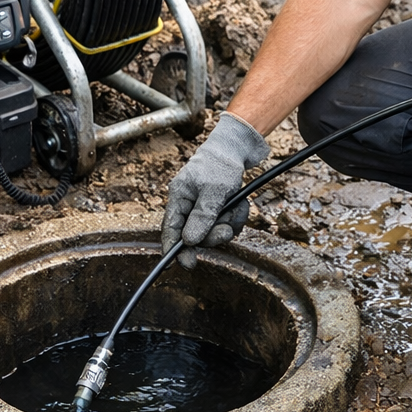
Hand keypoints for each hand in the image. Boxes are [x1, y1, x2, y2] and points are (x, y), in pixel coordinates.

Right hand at [161, 112, 270, 267]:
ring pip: (213, 230)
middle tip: (226, 230)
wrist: (237, 146)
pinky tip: (240, 205)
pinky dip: (236, 216)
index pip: (171, 229)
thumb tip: (190, 241)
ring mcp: (203, 205)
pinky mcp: (217, 206)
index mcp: (179, 196)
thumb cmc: (222, 163)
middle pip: (195, 234)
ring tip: (237, 207)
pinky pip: (226, 222)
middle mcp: (188, 203)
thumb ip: (203, 215)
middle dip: (213, 234)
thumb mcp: (214, 190)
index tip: (185, 264)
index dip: (175, 249)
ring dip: (229, 222)